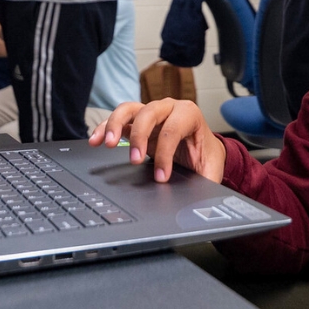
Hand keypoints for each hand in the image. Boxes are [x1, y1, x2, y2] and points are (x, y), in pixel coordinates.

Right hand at [88, 99, 226, 183]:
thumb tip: (202, 200)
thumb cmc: (206, 156)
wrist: (203, 148)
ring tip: (107, 143)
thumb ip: (207, 181)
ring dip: (115, 124)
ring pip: (129, 109)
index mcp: (190, 115)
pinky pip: (118, 119)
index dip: (165, 155)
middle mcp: (169, 108)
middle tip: (134, 160)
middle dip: (139, 136)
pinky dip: (105, 127)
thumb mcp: (211, 168)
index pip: (173, 130)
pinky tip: (96, 140)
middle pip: (149, 112)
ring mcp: (151, 112)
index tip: (161, 177)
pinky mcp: (137, 122)